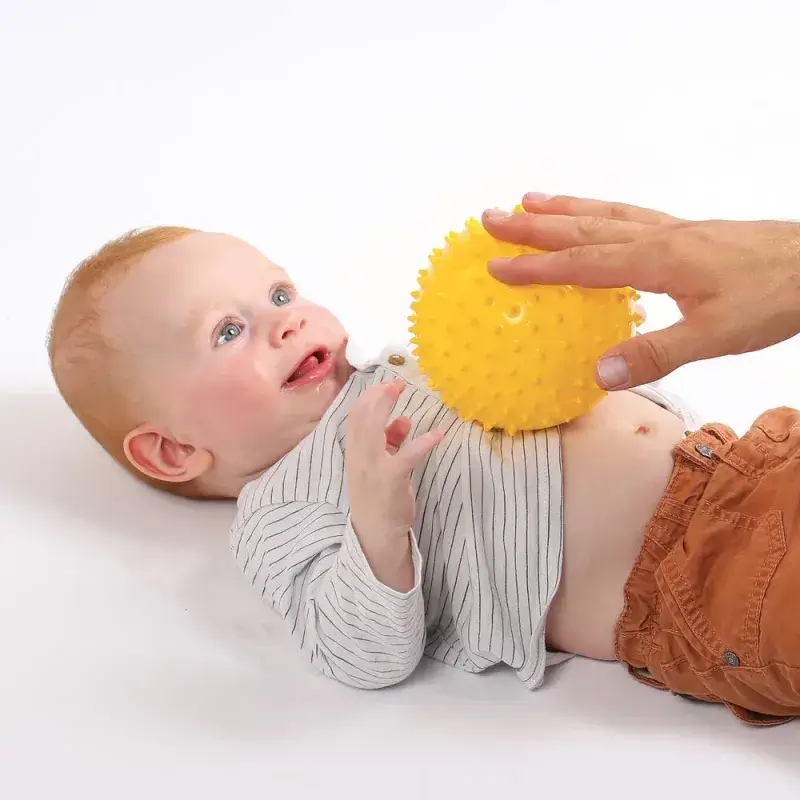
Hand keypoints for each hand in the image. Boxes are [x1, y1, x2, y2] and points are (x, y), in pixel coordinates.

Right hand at [347, 377, 441, 546]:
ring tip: (406, 393)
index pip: (355, 417)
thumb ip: (389, 442)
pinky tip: (438, 435)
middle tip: (396, 384)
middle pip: (363, 417)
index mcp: (355, 452)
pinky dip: (423, 442)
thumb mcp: (378, 466)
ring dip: (389, 408)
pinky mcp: (391, 479)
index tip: (385, 385)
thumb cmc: (378, 497)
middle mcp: (359, 457)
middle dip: (378, 396)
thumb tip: (403, 420)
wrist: (375, 533)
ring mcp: (373, 467)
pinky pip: (407, 455)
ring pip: (375, 429)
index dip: (369, 397)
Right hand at [481, 193, 799, 388]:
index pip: (581, 264)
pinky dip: (599, 209)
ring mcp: (671, 229)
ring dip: (563, 208)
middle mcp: (656, 237)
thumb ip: (656, 354)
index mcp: (655, 261)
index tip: (495, 266)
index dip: (535, 267)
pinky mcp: (686, 230)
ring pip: (604, 214)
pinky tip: (592, 212)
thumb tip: (599, 374)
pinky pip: (629, 214)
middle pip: (582, 229)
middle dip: (533, 226)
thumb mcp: (716, 335)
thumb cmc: (772, 297)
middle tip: (491, 217)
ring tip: (529, 200)